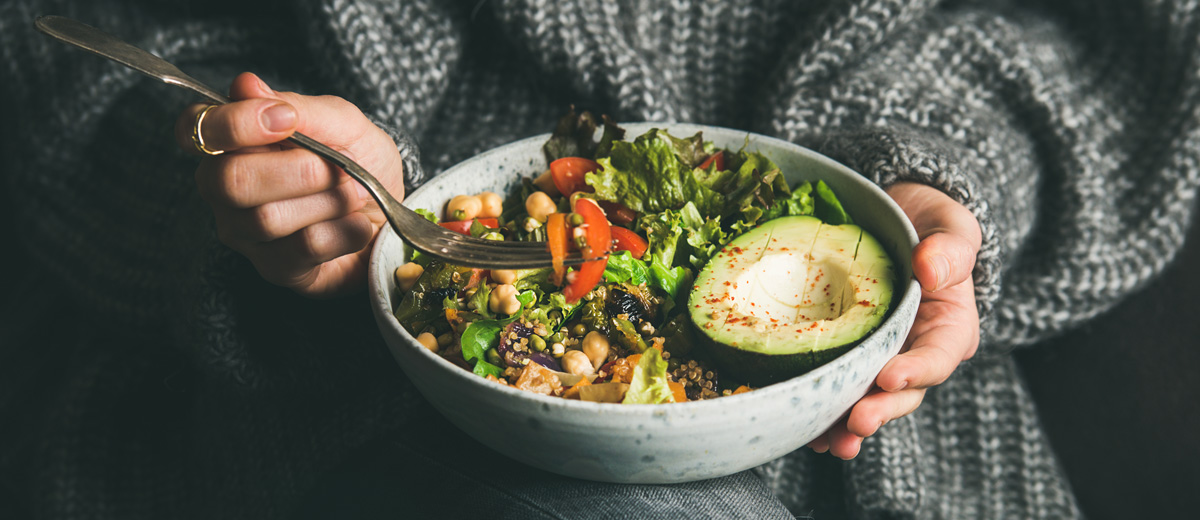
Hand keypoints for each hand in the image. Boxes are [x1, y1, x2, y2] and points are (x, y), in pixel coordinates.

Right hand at [174, 72, 403, 296]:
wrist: (394, 213)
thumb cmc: (360, 162)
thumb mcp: (343, 124)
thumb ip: (298, 107)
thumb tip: (245, 84)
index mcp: (231, 142)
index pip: (195, 128)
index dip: (233, 124)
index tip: (286, 120)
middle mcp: (224, 189)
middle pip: (230, 181)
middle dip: (298, 170)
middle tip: (340, 167)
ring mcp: (245, 234)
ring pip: (268, 219)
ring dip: (329, 201)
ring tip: (354, 195)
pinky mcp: (276, 269)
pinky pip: (303, 249)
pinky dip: (345, 231)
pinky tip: (358, 225)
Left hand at [808, 182, 981, 458]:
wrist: (895, 220)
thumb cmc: (928, 224)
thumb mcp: (950, 226)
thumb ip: (949, 249)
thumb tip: (931, 270)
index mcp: (948, 327)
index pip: (938, 356)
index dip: (916, 372)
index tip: (889, 378)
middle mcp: (916, 351)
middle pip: (903, 392)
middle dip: (880, 410)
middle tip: (856, 423)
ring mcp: (881, 358)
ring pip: (869, 400)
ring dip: (848, 425)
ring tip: (829, 443)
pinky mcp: (850, 357)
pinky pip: (838, 387)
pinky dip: (822, 409)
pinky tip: (804, 426)